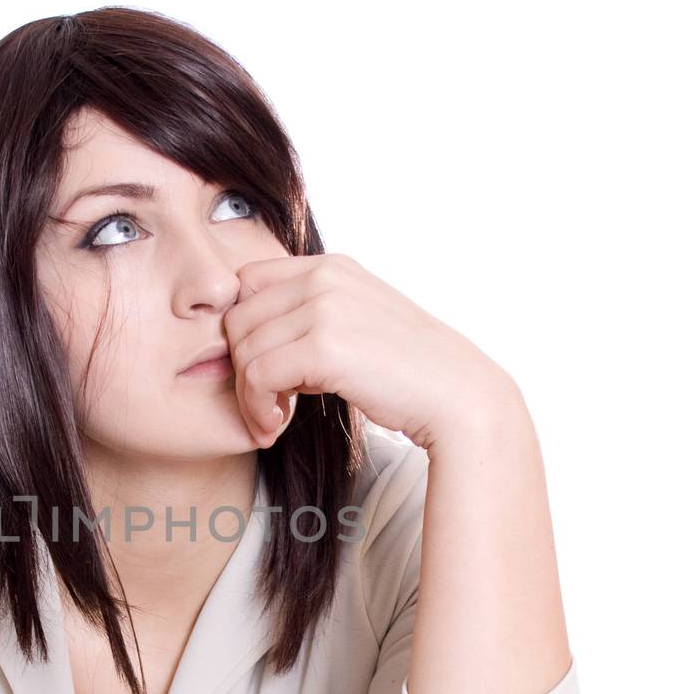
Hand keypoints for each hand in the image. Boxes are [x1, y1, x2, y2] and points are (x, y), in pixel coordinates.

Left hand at [223, 252, 516, 450]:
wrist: (457, 397)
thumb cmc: (406, 373)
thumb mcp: (356, 326)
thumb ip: (311, 320)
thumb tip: (254, 338)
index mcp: (332, 267)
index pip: (248, 283)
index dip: (245, 330)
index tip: (264, 370)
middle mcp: (325, 277)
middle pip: (237, 319)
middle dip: (241, 368)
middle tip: (263, 405)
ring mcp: (325, 308)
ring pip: (243, 351)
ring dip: (248, 396)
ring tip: (271, 421)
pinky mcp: (324, 346)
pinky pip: (258, 376)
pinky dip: (256, 407)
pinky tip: (275, 426)